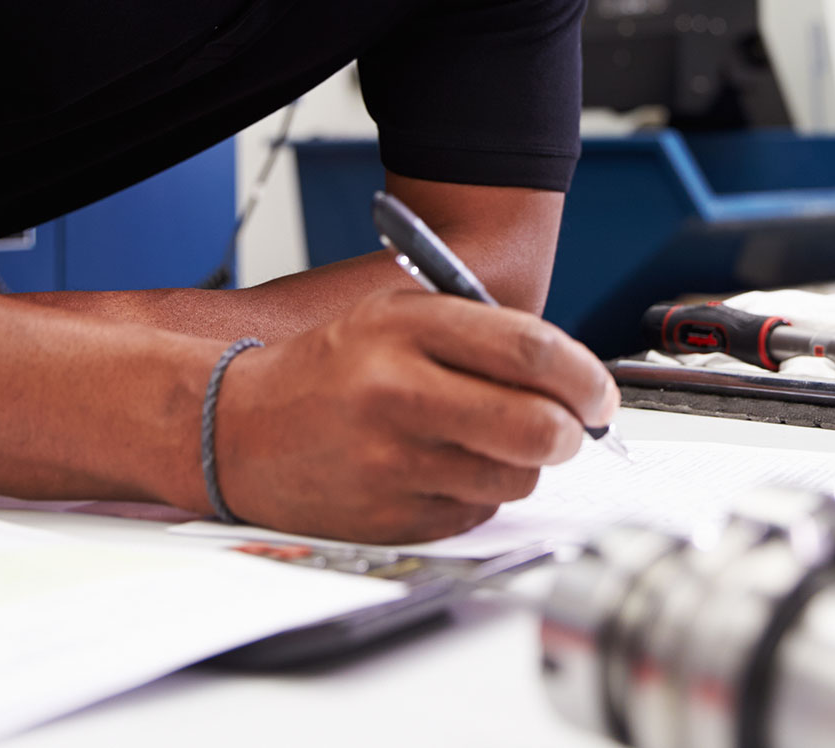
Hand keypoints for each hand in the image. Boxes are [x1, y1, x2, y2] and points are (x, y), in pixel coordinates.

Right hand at [211, 286, 618, 543]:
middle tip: (571, 425)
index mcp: (406, 328)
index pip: (530, 351)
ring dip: (522, 462)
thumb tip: (575, 378)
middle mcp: (398, 393)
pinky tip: (440, 467)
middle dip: (572, 430)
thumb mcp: (398, 316)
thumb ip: (483, 334)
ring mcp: (393, 462)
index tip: (597, 391)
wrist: (236, 428)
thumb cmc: (332, 370)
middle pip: (537, 425)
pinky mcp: (390, 518)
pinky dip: (478, 491)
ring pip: (517, 475)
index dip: (584, 376)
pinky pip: (478, 511)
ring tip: (483, 438)